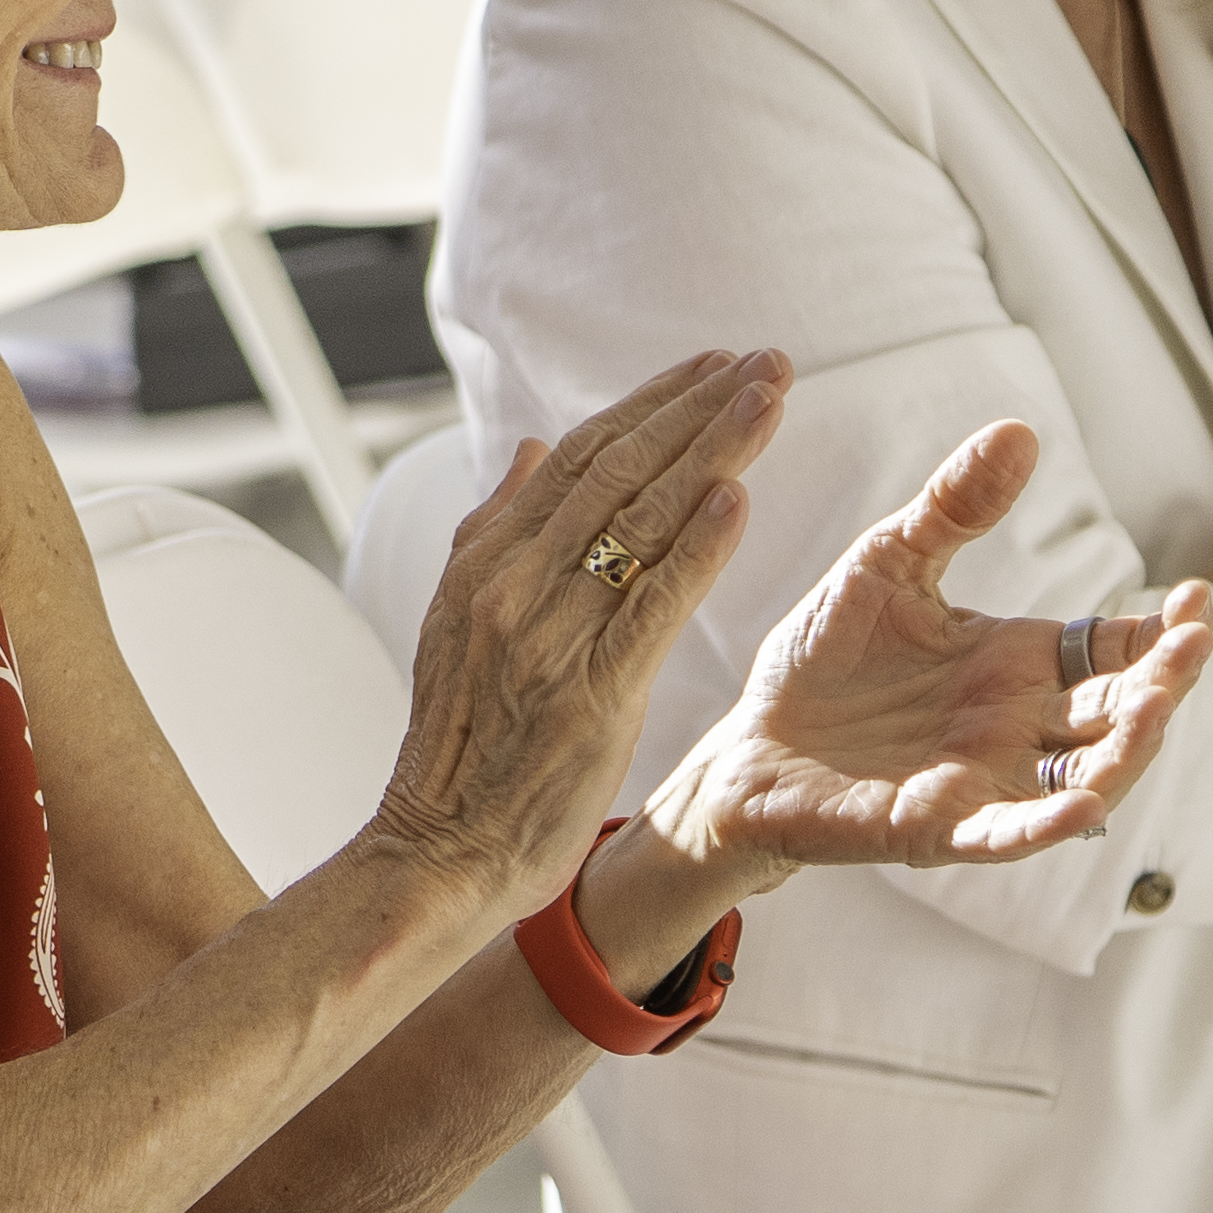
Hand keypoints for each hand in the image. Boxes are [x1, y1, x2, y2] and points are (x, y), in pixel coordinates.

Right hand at [364, 351, 784, 916]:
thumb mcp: (457, 623)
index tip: (712, 367)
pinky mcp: (590, 695)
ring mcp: (548, 638)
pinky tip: (737, 499)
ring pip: (641, 524)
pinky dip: (695, 550)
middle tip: (766, 362)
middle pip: (617, 473)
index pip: (578, 458)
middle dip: (697, 410)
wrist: (441, 850)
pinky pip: (649, 608)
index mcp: (484, 562)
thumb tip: (534, 447)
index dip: (650, 405)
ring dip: (713, 453)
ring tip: (771, 402)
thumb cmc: (464, 747)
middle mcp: (512, 586)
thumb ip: (494, 530)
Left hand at [643, 423, 1212, 874]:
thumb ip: (952, 510)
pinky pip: (1009, 832)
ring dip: (1126, 751)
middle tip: (1192, 645)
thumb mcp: (888, 565)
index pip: (1116, 650)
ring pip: (1084, 776)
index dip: (1162, 633)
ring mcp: (986, 781)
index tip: (1194, 599)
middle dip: (1163, 683)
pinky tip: (1085, 804)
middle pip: (1118, 711)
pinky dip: (1048, 822)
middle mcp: (1018, 726)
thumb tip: (1019, 430)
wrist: (748, 745)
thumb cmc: (824, 660)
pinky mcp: (938, 827)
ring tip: (1157, 710)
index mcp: (1018, 663)